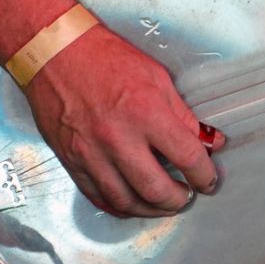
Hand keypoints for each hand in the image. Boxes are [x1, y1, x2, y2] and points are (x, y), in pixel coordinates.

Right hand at [24, 24, 224, 217]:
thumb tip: (209, 141)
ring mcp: (92, 153)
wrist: (55, 53)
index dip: (205, 175)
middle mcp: (118, 138)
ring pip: (127, 201)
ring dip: (152, 210)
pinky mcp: (72, 160)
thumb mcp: (158, 79)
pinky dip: (121, 207)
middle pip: (157, 189)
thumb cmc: (107, 59)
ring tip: (165, 203)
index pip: (187, 158)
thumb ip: (185, 116)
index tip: (209, 180)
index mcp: (146, 114)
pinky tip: (135, 203)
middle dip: (180, 199)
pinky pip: (98, 196)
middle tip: (188, 196)